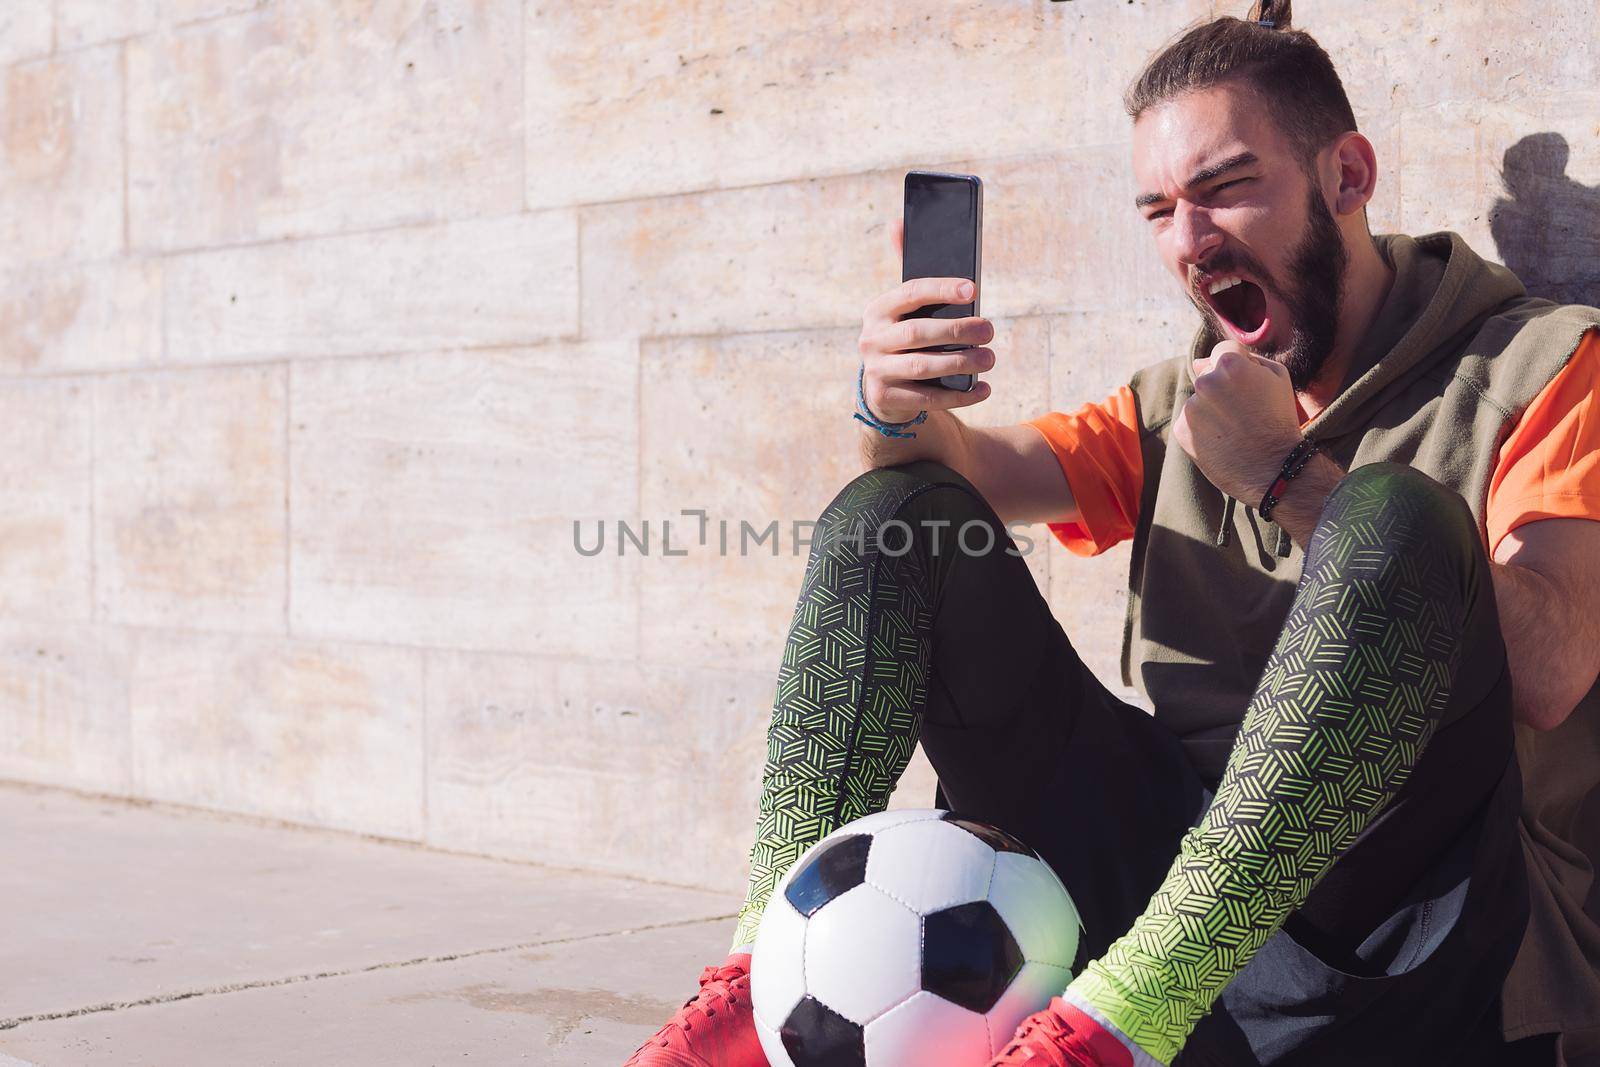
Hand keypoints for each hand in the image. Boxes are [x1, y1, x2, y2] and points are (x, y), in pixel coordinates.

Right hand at [856, 217, 995, 423]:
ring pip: (923, 367)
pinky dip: (959, 395)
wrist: (883, 388)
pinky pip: (927, 399)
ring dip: (961, 363)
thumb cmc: (904, 337)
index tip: (972, 289)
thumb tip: (899, 221)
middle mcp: (871, 339)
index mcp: (878, 310)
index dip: (941, 289)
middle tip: (990, 330)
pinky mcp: (886, 399)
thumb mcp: (903, 306)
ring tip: (990, 358)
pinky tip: (983, 389)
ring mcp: (876, 371)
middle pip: (918, 333)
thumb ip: (907, 268)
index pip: (910, 293)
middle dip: (958, 331)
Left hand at [1173, 341, 1303, 501]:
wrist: (1273, 469)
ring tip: (1234, 429)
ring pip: (1199, 400)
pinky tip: (1222, 440)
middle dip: (1222, 388)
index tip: (1248, 386)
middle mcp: (1206, 383)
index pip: (1223, 351)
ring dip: (1211, 409)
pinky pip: (1190, 421)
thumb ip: (1247, 358)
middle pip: (1208, 375)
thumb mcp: (1277, 377)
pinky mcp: (1182, 431)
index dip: (1238, 368)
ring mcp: (1191, 408)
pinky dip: (1202, 429)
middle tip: (1244, 412)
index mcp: (1230, 364)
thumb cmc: (1279, 420)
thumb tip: (1206, 360)